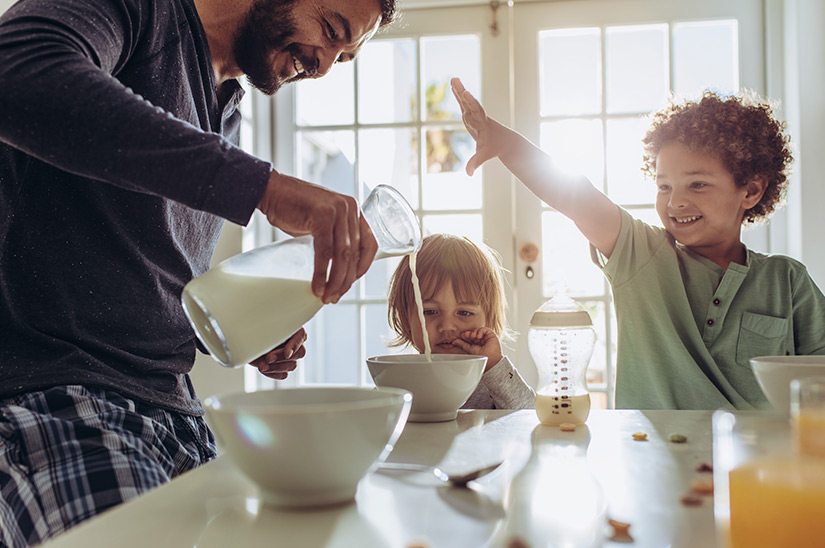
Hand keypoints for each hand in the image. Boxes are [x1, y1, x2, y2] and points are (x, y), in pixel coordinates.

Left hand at [248, 328, 306, 379]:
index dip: (295, 346)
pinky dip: (273, 373)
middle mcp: (294, 342)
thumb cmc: (254, 328)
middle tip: (268, 358)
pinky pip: (283, 374)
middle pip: (299, 353)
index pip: (301, 336)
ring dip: (275, 367)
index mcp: (292, 328)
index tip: (286, 354)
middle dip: (281, 357)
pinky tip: (264, 369)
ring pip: (292, 365)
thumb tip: (273, 331)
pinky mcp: (282, 367)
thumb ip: (269, 330)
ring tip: (261, 366)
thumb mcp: (261, 327)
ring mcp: (290, 356)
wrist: (244, 339)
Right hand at [257, 173, 377, 303]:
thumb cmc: (294, 208)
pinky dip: (321, 273)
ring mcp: (337, 210)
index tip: (351, 282)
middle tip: (335, 297)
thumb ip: (335, 237)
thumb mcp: (323, 221)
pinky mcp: (322, 216)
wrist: (271, 190)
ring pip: (342, 255)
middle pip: (355, 253)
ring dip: (335, 281)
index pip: (370, 243)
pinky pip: (325, 252)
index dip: (363, 267)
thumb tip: (339, 268)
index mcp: (354, 210)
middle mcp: (350, 208)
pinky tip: (317, 286)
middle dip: (346, 280)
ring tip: (327, 296)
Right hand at [450, 77, 510, 176]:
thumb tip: (468, 174)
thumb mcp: (485, 155)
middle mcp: (478, 116)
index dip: (470, 102)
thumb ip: (476, 162)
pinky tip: (454, 86)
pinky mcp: (471, 115)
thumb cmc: (495, 147)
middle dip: (462, 92)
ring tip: (453, 79)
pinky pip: (464, 103)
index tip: (465, 94)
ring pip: (465, 101)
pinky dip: (458, 95)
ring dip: (459, 90)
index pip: (476, 111)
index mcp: (482, 124)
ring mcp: (474, 115)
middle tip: (456, 81)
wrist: (505, 140)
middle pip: (469, 102)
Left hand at [451, 327, 502, 371]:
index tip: (462, 336)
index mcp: (475, 344)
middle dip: (469, 333)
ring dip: (474, 332)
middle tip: (466, 335)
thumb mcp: (469, 349)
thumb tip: (455, 341)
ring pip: (478, 330)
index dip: (465, 335)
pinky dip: (480, 331)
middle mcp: (480, 340)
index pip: (469, 337)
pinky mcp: (491, 335)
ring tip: (473, 337)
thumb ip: (462, 344)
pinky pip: (484, 329)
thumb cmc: (481, 356)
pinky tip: (479, 336)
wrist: (490, 358)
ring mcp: (485, 337)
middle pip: (473, 332)